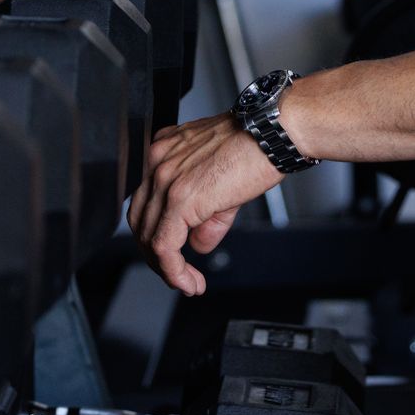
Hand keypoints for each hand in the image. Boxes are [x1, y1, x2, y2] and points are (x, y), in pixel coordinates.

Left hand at [127, 113, 284, 294]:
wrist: (273, 132)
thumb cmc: (255, 144)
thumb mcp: (222, 182)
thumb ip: (205, 217)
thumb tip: (197, 245)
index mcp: (163, 152)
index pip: (147, 202)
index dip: (156, 234)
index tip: (172, 255)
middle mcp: (158, 161)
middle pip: (141, 220)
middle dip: (156, 254)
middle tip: (177, 273)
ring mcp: (165, 178)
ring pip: (149, 236)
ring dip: (166, 268)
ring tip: (187, 282)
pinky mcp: (180, 197)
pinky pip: (165, 244)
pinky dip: (173, 271)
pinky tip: (189, 281)